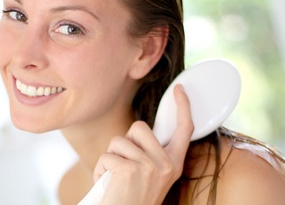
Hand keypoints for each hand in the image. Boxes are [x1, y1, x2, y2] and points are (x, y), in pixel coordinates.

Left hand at [93, 84, 193, 204]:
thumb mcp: (150, 175)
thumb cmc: (132, 199)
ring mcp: (149, 167)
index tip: (179, 90)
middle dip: (125, 142)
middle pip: (139, 127)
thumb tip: (138, 132)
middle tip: (124, 165)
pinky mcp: (130, 170)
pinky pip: (106, 156)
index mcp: (173, 164)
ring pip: (119, 140)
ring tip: (115, 179)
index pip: (184, 130)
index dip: (183, 107)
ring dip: (110, 158)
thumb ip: (149, 153)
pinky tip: (107, 185)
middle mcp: (166, 164)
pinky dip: (100, 169)